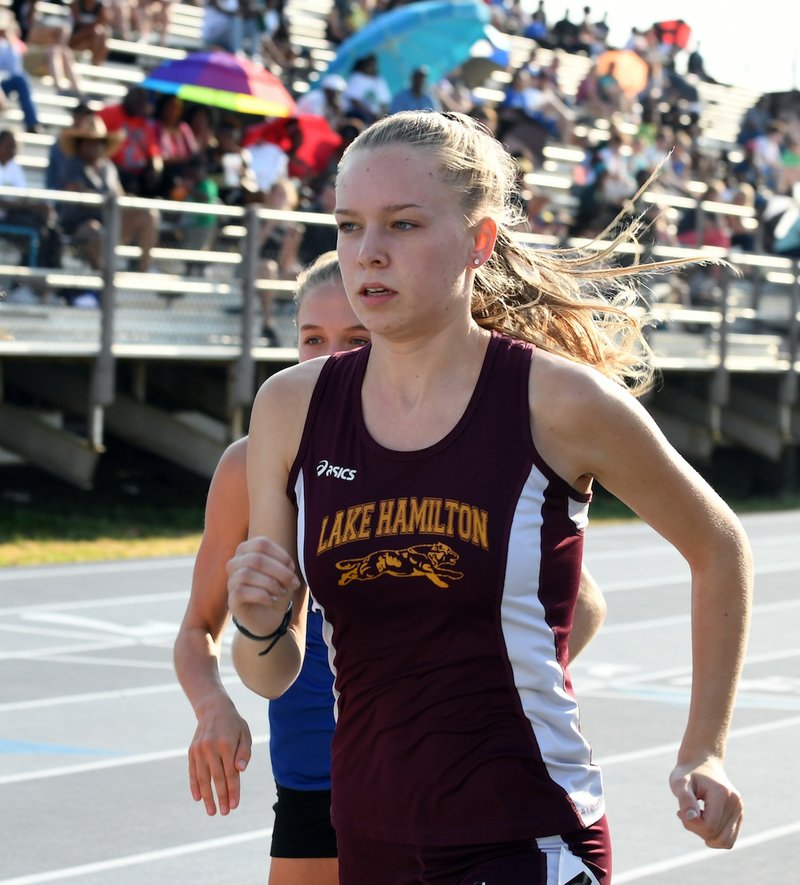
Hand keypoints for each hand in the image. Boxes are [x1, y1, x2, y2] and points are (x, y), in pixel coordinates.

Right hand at [188, 696, 251, 815]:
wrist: (213, 709)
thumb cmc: (233, 724)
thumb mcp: (244, 733)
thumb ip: (244, 752)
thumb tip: (240, 771)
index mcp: (226, 744)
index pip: (230, 773)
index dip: (233, 790)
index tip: (234, 805)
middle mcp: (210, 747)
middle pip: (216, 778)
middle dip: (221, 797)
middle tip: (224, 813)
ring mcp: (199, 750)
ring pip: (203, 778)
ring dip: (207, 796)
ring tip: (211, 811)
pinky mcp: (191, 751)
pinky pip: (192, 772)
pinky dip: (194, 785)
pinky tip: (197, 798)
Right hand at [227, 536, 299, 635]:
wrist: (271, 616)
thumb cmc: (277, 589)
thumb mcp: (285, 573)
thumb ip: (285, 564)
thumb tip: (288, 565)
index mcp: (247, 550)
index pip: (262, 544)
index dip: (281, 555)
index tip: (292, 568)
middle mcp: (235, 563)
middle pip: (256, 559)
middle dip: (280, 572)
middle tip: (292, 583)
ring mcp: (231, 581)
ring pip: (247, 574)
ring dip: (271, 584)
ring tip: (281, 592)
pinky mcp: (232, 598)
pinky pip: (241, 591)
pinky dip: (262, 595)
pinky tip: (272, 600)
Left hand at [669, 756, 742, 847]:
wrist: (701, 762)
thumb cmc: (687, 773)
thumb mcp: (679, 782)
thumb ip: (684, 799)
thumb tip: (691, 818)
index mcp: (723, 794)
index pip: (709, 827)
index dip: (691, 824)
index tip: (680, 811)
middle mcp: (736, 804)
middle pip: (717, 837)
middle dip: (697, 831)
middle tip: (686, 814)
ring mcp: (740, 811)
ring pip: (725, 842)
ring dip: (706, 835)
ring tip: (696, 816)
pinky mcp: (739, 816)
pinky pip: (728, 839)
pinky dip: (713, 835)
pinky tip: (703, 818)